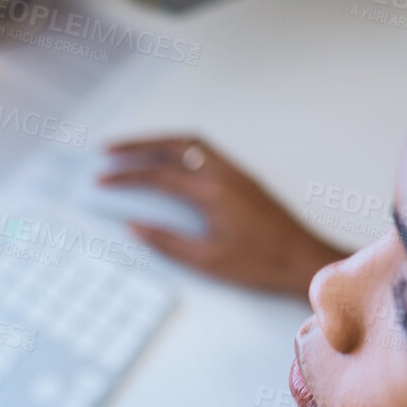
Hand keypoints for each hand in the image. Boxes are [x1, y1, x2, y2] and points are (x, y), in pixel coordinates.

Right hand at [100, 135, 343, 295]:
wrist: (304, 260)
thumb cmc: (261, 264)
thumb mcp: (208, 261)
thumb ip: (168, 241)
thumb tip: (135, 227)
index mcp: (212, 193)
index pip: (159, 176)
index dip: (125, 176)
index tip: (101, 179)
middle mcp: (224, 174)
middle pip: (173, 145)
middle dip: (137, 144)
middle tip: (109, 149)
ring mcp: (235, 173)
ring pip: (191, 142)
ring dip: (159, 142)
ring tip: (133, 150)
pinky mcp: (242, 178)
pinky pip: (205, 150)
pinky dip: (179, 148)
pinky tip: (168, 160)